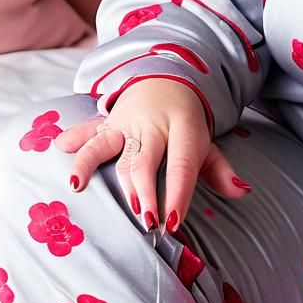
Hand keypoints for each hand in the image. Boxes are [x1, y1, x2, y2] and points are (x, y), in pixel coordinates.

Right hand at [54, 79, 250, 233]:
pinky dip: (74, 138)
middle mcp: (153, 125)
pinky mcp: (106, 122)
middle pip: (143, 160)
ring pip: (109, 145)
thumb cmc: (185, 123)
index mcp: (183, 128)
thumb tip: (243, 191)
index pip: (182, 164)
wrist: (167, 79)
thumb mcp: (205, 142)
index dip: (178, 194)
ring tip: (78, 185)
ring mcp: (126, 122)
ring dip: (92, 164)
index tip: (172, 222)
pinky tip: (59, 147)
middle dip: (141, 191)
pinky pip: (88, 129)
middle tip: (142, 220)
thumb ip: (220, 170)